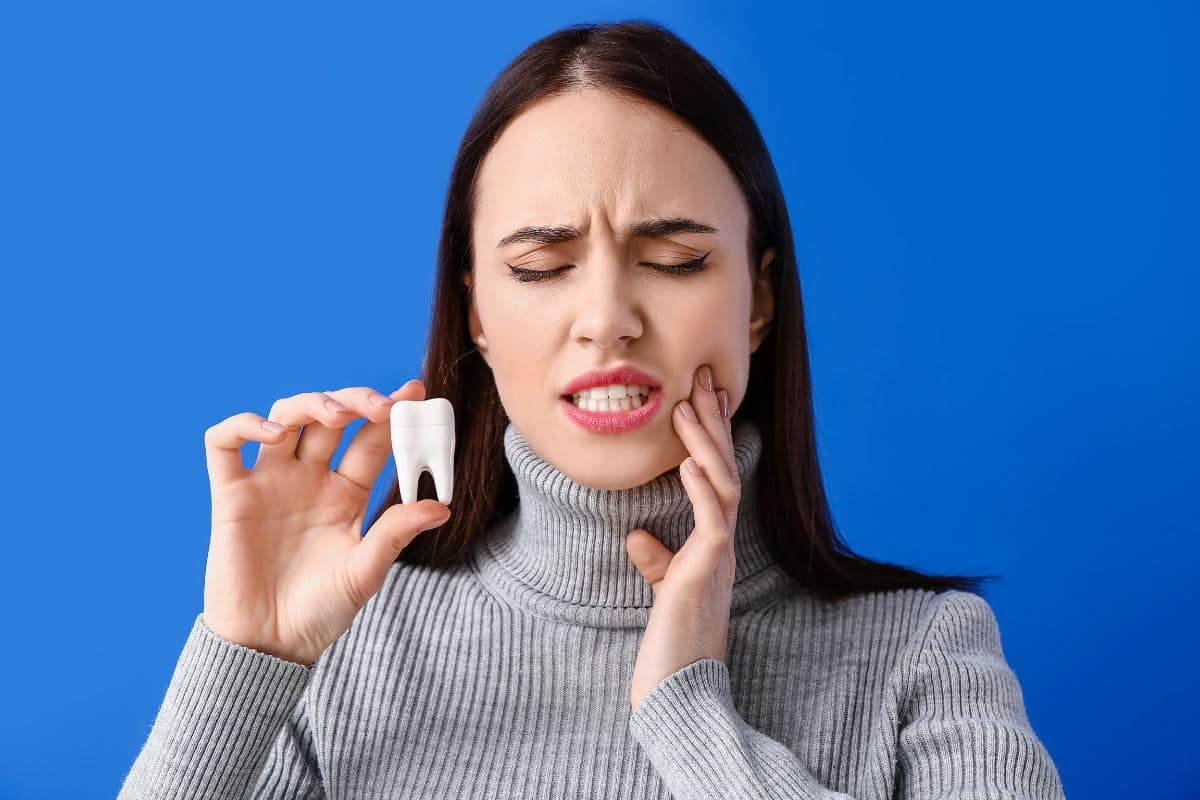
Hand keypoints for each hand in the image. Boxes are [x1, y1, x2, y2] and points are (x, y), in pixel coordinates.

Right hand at [201, 379, 452, 665]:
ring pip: (285, 416)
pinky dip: (243, 424)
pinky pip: (224, 443)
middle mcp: (308, 479)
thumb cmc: (319, 613)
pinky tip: (273, 434)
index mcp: (345, 494)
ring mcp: (269, 482)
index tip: (414, 393)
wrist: (269, 646)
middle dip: (355, 401)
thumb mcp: (364, 573)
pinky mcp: (230, 495)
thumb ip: (395, 535)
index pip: (370, 440)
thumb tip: (442, 506)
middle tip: (381, 406)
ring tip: (338, 415)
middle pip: (330, 418)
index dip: (391, 415)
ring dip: (311, 403)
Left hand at [627, 363, 737, 711]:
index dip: (710, 438)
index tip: (700, 400)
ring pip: (722, 485)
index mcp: (711, 543)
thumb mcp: (663, 591)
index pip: (714, 477)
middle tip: (703, 381)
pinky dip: (702, 489)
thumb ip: (657, 560)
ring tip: (689, 405)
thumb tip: (637, 535)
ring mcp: (718, 557)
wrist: (679, 689)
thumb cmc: (672, 643)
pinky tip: (690, 461)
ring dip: (706, 443)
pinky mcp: (706, 572)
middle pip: (723, 469)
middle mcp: (721, 544)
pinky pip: (712, 521)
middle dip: (712, 425)